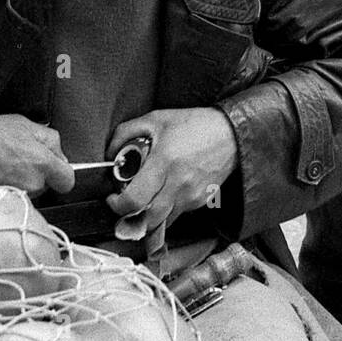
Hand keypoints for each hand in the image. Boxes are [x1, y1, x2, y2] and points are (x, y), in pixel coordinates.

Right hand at [0, 115, 76, 195]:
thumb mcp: (22, 123)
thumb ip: (48, 138)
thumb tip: (57, 150)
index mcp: (42, 163)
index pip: (68, 180)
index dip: (61, 170)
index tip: (53, 164)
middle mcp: (32, 184)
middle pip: (47, 184)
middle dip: (38, 172)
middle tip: (20, 156)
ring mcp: (17, 196)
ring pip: (30, 190)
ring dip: (22, 179)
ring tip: (3, 162)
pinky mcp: (2, 202)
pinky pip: (14, 195)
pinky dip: (8, 186)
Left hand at [106, 108, 237, 237]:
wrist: (231, 134)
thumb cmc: (194, 124)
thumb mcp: (155, 119)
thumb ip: (125, 133)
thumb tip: (110, 155)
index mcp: (164, 162)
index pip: (135, 200)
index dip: (118, 205)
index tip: (112, 198)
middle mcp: (178, 184)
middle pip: (147, 220)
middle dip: (130, 218)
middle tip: (124, 206)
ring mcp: (191, 196)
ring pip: (162, 221)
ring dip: (148, 217)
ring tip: (142, 202)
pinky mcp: (200, 201)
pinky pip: (176, 214)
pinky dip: (166, 210)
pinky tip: (164, 194)